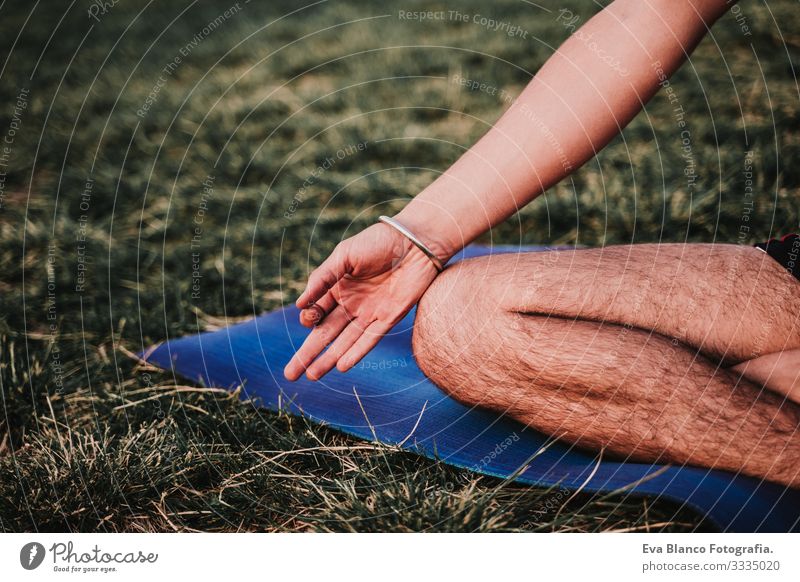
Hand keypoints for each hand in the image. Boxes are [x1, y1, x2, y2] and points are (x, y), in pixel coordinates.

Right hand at [284, 222, 441, 380]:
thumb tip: (299, 305)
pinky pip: (369, 339)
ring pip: (344, 342)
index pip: (316, 312)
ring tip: (311, 376)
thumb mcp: (343, 255)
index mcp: (337, 288)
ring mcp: (369, 313)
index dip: (309, 320)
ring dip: (328, 359)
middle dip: (307, 354)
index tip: (308, 318)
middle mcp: (351, 304)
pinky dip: (356, 352)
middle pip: (325, 334)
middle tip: (290, 374)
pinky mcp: (389, 318)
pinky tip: (341, 366)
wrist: (414, 242)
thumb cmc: (378, 242)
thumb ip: (322, 279)